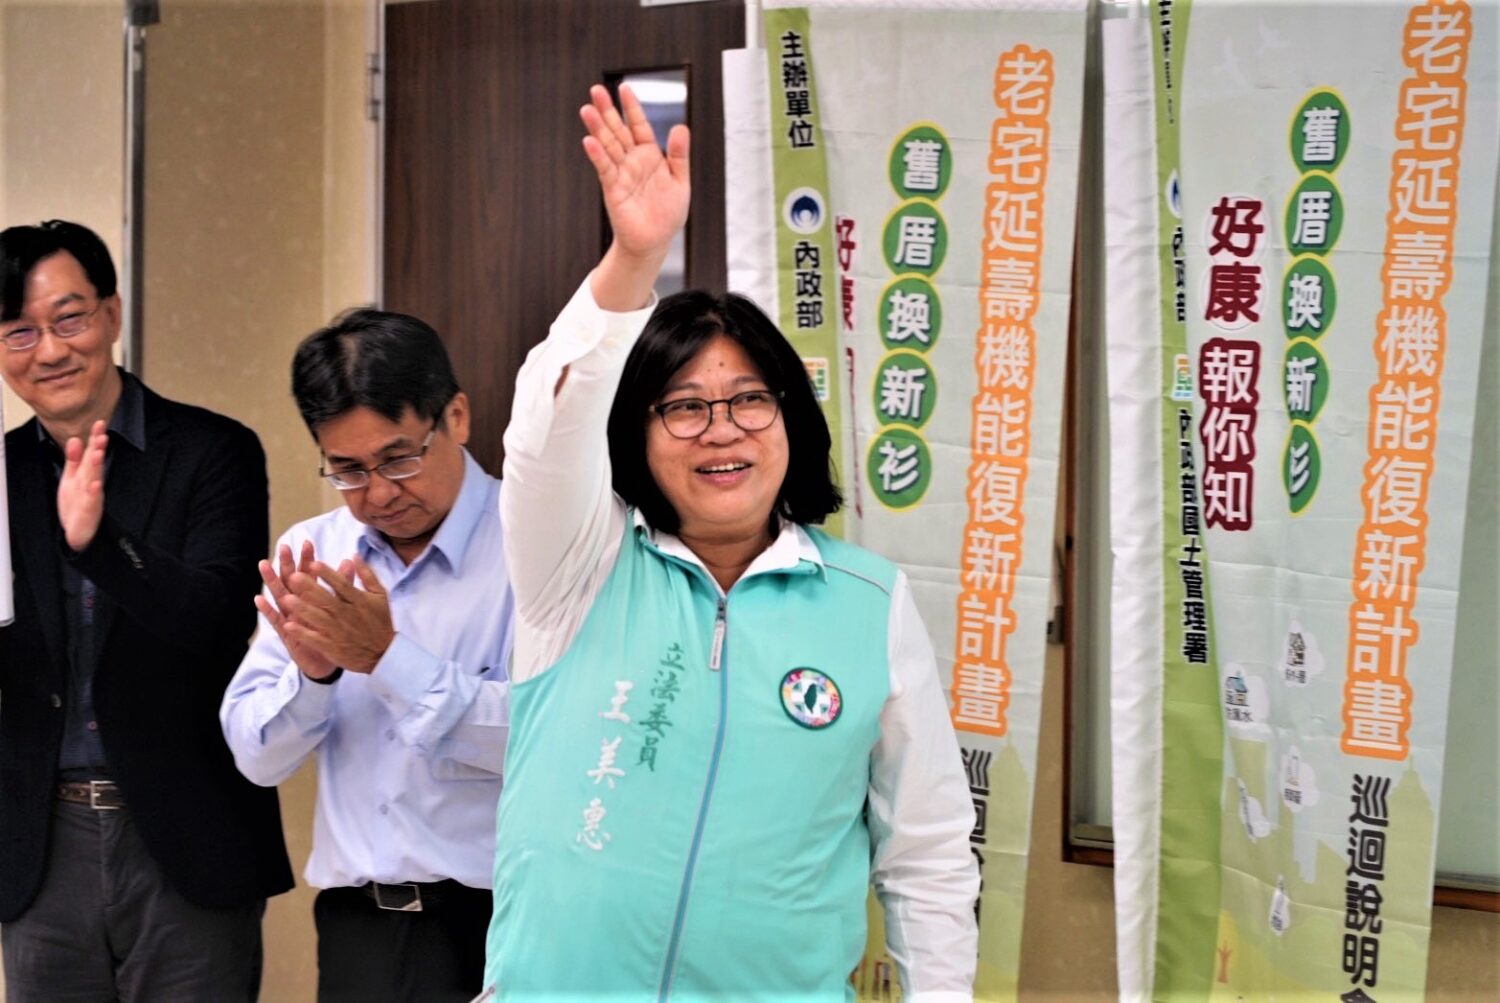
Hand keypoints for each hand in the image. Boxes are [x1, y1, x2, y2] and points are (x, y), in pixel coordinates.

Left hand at [58, 420, 107, 551]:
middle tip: (102, 435)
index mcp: (86, 473)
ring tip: (97, 453)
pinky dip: (94, 493)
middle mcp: (91, 482)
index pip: (91, 452)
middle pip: (94, 463)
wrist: (78, 532)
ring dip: (96, 466)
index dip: (95, 438)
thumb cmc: (76, 504)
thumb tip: (74, 439)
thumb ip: (73, 459)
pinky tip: (95, 484)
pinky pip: (92, 501)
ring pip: (94, 478)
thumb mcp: (71, 478)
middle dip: (97, 449)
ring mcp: (92, 496)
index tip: (100, 424)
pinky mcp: (90, 510)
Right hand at [256, 542, 340, 680]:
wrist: (328, 661)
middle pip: (291, 580)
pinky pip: (275, 620)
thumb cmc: (331, 631)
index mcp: (312, 596)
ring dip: (271, 580)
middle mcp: (298, 604)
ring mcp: (290, 617)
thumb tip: (347, 561)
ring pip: (279, 596)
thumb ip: (342, 583)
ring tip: (264, 564)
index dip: (307, 559)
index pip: (309, 573)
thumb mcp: (338, 606)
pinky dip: (267, 609)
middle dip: (287, 563)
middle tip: (284, 547)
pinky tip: (259, 599)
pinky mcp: (286, 633)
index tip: (307, 543)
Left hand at [280, 556, 395, 674]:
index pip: (342, 585)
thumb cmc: (380, 621)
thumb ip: (367, 574)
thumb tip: (353, 556)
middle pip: (327, 600)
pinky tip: (288, 626)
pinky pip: (315, 639)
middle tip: (294, 576)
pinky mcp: (333, 647)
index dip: (328, 574)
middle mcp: (348, 615)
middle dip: (310, 588)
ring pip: (318, 618)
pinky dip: (302, 633)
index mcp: (359, 601)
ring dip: (302, 609)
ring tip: (287, 599)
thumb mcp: (380, 595)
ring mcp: (339, 632)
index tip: (313, 563)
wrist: (383, 654)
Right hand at [581, 83, 690, 309]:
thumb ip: (679, 155)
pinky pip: (605, 168)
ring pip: (608, 146)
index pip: (639, 126)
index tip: (624, 88)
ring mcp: (621, 173)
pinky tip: (589, 141)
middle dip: (608, 111)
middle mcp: (632, 161)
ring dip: (597, 128)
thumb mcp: (680, 181)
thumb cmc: (667, 214)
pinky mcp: (613, 189)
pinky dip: (597, 155)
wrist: (654, 241)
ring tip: (587, 110)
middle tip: (596, 90)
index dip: (632, 107)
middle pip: (618, 131)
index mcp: (649, 156)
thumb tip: (681, 128)